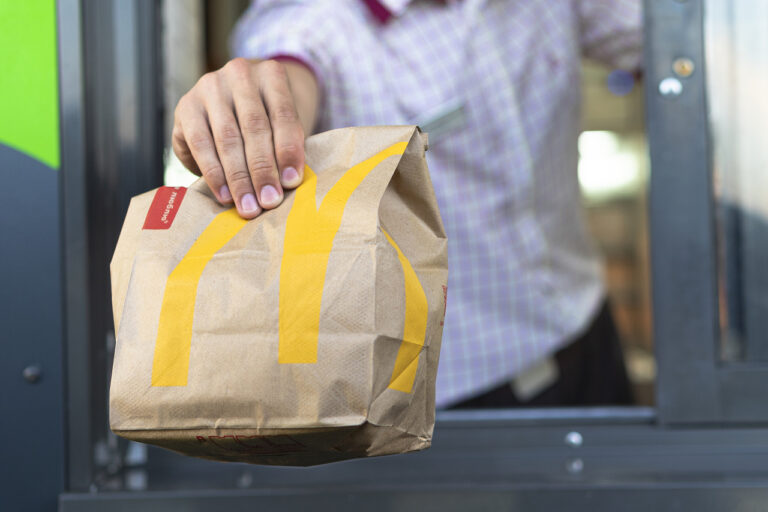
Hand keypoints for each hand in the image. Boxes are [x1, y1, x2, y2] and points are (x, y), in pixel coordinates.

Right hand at [172, 58, 312, 217]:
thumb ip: (286, 147)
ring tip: (248, 206)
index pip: (283, 115)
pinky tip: (224, 196)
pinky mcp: (187, 106)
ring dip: (238, 178)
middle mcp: (239, 74)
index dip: (288, 151)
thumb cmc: (267, 119)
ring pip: (227, 138)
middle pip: (254, 127)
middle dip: (262, 170)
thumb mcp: (282, 125)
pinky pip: (201, 144)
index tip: (291, 182)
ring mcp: (210, 87)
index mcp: (272, 74)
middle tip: (269, 201)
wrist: (233, 102)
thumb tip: (287, 184)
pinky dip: (214, 174)